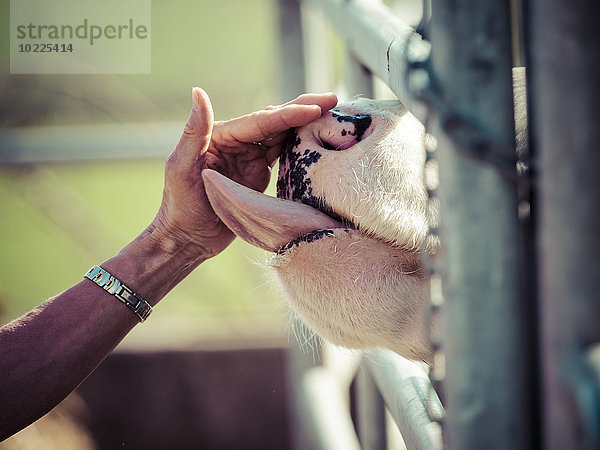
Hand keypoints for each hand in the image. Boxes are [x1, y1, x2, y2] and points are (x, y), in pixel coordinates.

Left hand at [150, 87, 337, 257]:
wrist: (189, 238)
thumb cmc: (179, 205)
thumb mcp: (182, 167)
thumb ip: (194, 130)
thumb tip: (197, 90)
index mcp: (221, 135)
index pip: (260, 121)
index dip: (289, 114)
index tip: (315, 108)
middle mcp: (237, 142)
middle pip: (275, 122)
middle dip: (304, 110)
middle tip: (333, 100)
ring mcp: (250, 158)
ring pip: (282, 135)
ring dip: (306, 124)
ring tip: (334, 115)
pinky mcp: (258, 174)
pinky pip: (283, 155)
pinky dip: (300, 146)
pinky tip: (318, 139)